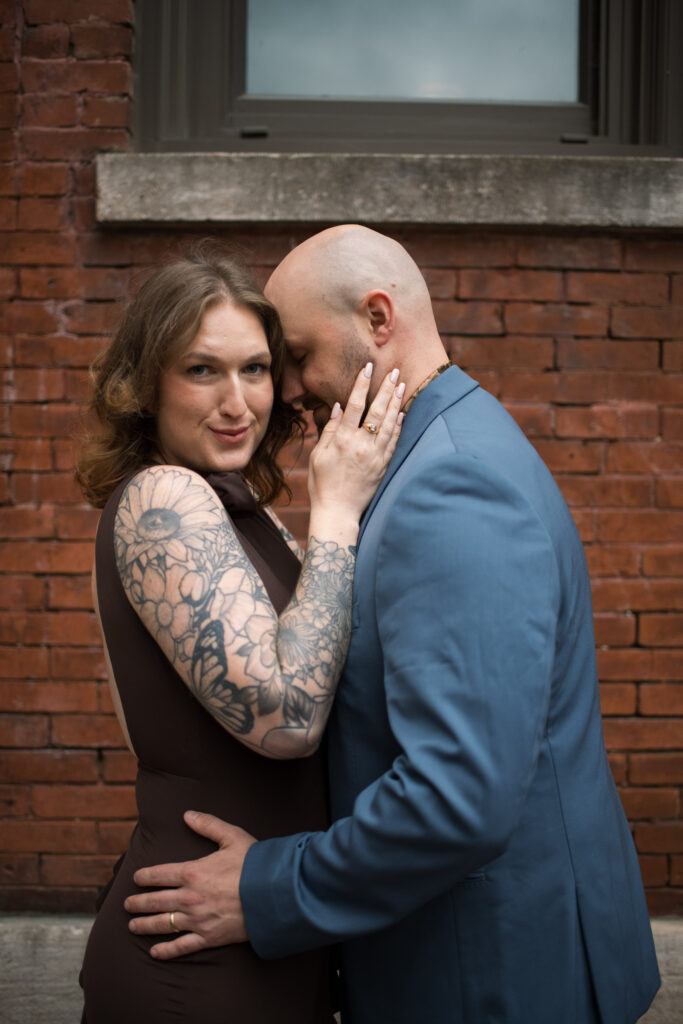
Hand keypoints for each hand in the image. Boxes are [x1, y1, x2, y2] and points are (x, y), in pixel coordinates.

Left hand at [124, 811, 255, 959]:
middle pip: (155, 901)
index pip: (159, 874)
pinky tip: (154, 952)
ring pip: (163, 924)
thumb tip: (187, 814)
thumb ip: (208, 825)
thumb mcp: (232, 837)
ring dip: (144, 925)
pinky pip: (181, 946)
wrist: (273, 894)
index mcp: (192, 872)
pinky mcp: (208, 938)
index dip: (144, 877)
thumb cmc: (254, 864)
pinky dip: (166, 950)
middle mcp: (189, 898)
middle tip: (127, 904)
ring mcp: (197, 920)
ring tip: (132, 925)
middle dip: (138, 903)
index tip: (135, 879)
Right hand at [307, 363, 403, 521]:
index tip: (367, 368)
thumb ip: (329, 431)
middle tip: (394, 371)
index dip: (361, 384)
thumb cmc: (322, 484)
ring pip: (389, 424)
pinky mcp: (383, 466)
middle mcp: (361, 445)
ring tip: (401, 385)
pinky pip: (393, 442)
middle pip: (377, 410)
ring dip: (396, 402)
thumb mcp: (318, 456)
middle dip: (386, 388)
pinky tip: (402, 413)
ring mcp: (375, 456)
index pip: (355, 405)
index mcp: (342, 440)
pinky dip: (398, 426)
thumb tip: (339, 407)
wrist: (338, 512)